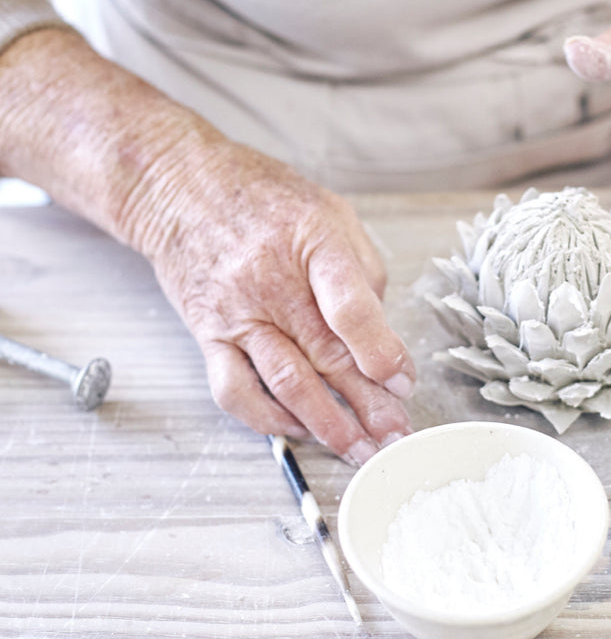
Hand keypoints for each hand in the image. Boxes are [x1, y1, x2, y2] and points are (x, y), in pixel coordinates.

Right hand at [138, 142, 415, 465]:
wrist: (181, 189)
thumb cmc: (264, 199)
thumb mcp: (332, 214)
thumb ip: (362, 273)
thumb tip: (379, 336)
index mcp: (313, 242)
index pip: (349, 304)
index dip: (379, 349)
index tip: (401, 380)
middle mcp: (272, 281)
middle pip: (325, 354)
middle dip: (367, 404)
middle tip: (395, 435)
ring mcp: (237, 312)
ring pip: (285, 381)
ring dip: (326, 424)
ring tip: (357, 448)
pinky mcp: (209, 334)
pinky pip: (234, 390)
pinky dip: (267, 418)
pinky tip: (298, 429)